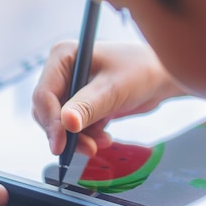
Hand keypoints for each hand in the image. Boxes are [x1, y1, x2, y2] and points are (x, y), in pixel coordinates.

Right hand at [32, 41, 184, 156]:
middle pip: (48, 112)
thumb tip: (66, 123)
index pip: (44, 94)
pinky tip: (103, 138)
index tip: (60, 145)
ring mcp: (72, 88)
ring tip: (100, 143)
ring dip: (78, 138)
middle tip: (86, 148)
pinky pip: (74, 127)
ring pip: (61, 123)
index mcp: (63, 56)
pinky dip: (87, 137)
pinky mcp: (82, 103)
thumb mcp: (113, 89)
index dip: (51, 122)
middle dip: (66, 134)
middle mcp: (63, 71)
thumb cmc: (141, 71)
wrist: (162, 78)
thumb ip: (88, 106)